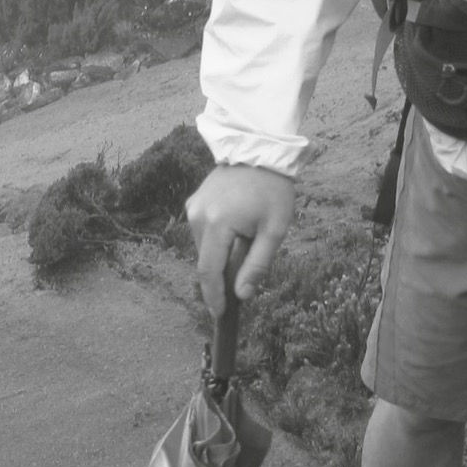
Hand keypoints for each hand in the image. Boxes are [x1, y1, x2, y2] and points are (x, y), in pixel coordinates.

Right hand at [185, 164, 296, 318]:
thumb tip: (242, 296)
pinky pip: (203, 232)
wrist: (260, 151)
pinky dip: (217, 242)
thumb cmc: (272, 190)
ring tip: (247, 241)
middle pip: (206, 261)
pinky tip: (237, 230)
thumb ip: (257, 266)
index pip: (208, 271)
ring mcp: (192, 208)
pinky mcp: (194, 203)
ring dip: (221, 256)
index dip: (213, 297)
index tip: (219, 316)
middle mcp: (197, 216)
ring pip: (204, 248)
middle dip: (221, 276)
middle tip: (245, 278)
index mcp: (217, 224)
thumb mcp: (274, 230)